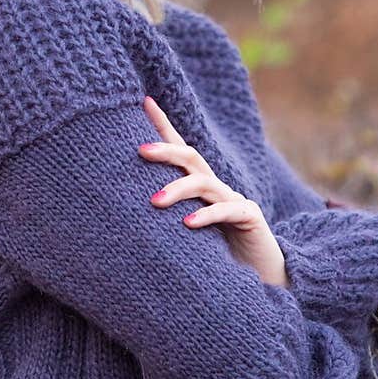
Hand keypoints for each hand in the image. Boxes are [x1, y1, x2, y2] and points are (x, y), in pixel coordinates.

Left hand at [138, 95, 288, 286]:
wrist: (260, 277)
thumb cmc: (214, 255)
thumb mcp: (182, 233)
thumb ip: (163, 219)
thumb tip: (117, 212)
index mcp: (199, 186)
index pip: (179, 150)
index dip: (163, 124)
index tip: (144, 100)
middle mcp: (215, 187)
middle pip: (190, 157)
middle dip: (166, 149)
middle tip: (140, 150)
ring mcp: (233, 200)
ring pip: (204, 183)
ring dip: (178, 189)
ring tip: (155, 201)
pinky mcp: (249, 217)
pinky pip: (227, 210)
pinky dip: (207, 215)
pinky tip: (187, 223)